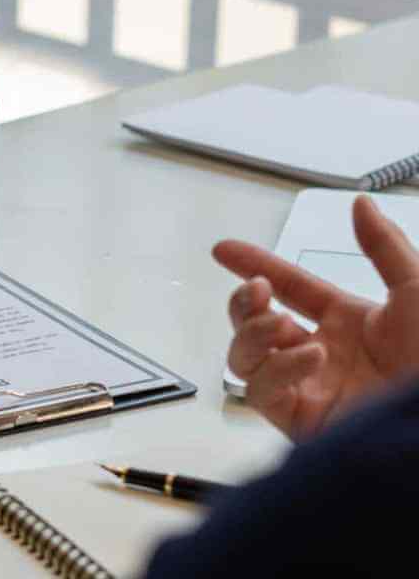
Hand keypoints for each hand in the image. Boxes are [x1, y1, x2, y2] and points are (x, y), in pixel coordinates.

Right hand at [214, 196, 418, 439]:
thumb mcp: (418, 290)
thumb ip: (385, 246)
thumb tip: (361, 205)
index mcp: (347, 321)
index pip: (288, 287)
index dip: (255, 265)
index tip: (225, 250)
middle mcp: (320, 353)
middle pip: (252, 323)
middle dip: (243, 303)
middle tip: (256, 291)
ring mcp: (307, 386)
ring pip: (245, 358)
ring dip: (253, 334)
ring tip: (281, 326)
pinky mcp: (300, 419)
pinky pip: (262, 391)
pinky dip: (278, 369)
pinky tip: (310, 357)